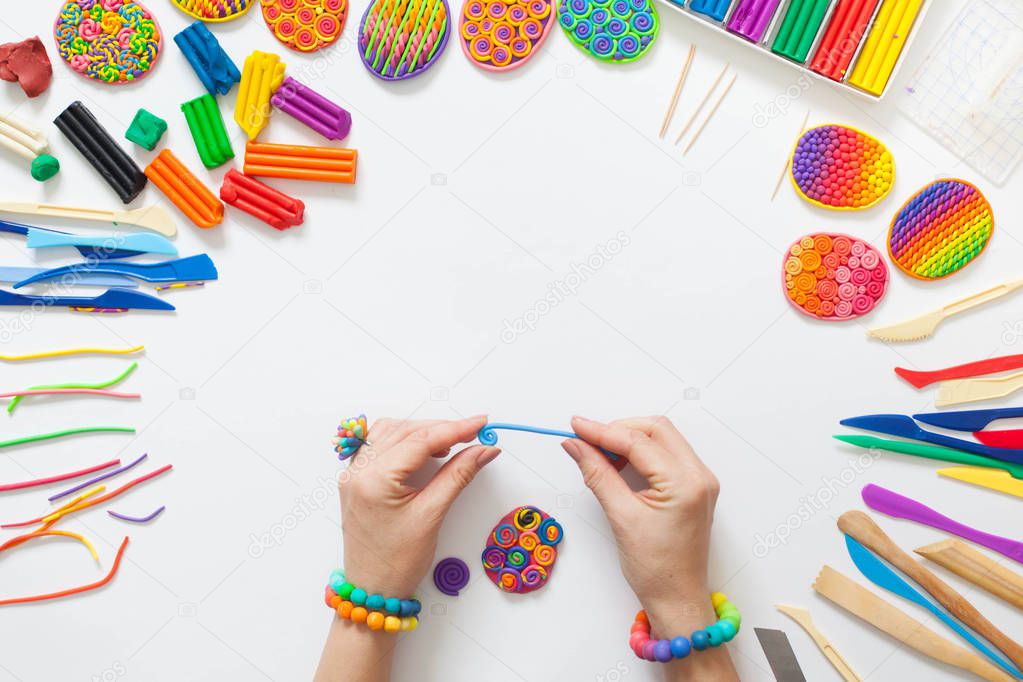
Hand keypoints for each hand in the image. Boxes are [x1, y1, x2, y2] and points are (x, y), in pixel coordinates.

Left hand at [317, 416, 499, 681]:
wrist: (372, 591)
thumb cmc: (398, 562)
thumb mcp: (432, 516)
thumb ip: (458, 475)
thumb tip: (484, 450)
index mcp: (373, 480)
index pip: (419, 441)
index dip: (455, 428)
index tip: (482, 423)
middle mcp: (357, 471)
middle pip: (404, 431)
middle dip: (440, 428)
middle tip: (473, 434)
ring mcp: (353, 474)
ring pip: (391, 433)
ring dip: (421, 432)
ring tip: (450, 443)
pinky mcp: (357, 480)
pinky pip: (379, 445)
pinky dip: (404, 440)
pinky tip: (424, 449)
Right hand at [562, 416, 735, 679]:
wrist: (677, 599)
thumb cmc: (655, 569)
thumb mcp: (621, 517)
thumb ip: (598, 474)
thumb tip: (576, 446)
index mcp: (685, 483)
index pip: (639, 442)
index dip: (602, 431)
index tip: (576, 426)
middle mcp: (699, 476)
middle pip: (656, 430)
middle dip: (618, 429)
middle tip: (586, 439)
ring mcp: (700, 481)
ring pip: (662, 439)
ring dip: (629, 438)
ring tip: (598, 450)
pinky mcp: (694, 488)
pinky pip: (666, 455)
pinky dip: (641, 452)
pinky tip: (618, 461)